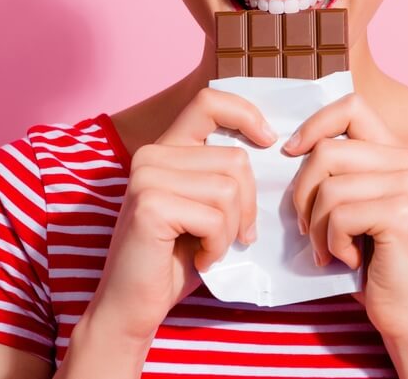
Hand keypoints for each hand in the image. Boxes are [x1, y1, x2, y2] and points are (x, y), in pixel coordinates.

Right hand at [85, 87, 277, 344]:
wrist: (133, 307)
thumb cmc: (175, 258)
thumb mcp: (205, 206)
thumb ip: (223, 174)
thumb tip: (274, 144)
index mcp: (165, 148)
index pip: (209, 102)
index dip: (246, 114)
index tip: (268, 140)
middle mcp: (151, 155)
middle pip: (235, 159)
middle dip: (246, 204)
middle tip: (231, 236)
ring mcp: (146, 177)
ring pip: (229, 189)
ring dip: (230, 229)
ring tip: (209, 248)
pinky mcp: (150, 205)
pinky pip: (215, 217)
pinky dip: (218, 245)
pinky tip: (199, 259)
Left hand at [284, 93, 407, 341]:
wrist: (407, 311)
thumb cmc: (372, 260)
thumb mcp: (355, 204)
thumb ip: (339, 170)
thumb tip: (289, 144)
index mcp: (399, 153)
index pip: (351, 106)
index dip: (314, 124)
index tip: (290, 152)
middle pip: (327, 151)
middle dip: (304, 193)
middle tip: (311, 228)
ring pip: (329, 187)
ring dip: (318, 226)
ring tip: (333, 248)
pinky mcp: (402, 214)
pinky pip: (338, 215)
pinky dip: (332, 243)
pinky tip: (349, 259)